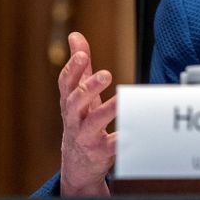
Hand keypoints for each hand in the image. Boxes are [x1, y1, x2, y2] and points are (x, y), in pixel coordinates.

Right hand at [58, 32, 116, 195]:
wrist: (78, 164)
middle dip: (89, 88)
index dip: (73, 68)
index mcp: (70, 102)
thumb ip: (80, 66)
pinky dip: (121, 140)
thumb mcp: (78, 94)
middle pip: (75, 102)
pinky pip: (111, 146)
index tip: (83, 54)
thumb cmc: (81, 120)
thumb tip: (75, 36)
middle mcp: (74, 118)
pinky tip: (133, 131)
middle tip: (106, 74)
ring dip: (108, 110)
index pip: (66, 83)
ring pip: (94, 122)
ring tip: (122, 99)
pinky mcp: (100, 152)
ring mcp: (85, 136)